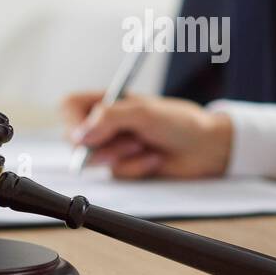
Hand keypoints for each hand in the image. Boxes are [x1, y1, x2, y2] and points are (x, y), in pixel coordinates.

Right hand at [61, 91, 232, 178]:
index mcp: (107, 101)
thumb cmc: (179, 121)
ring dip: (123, 155)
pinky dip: (136, 167)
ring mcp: (114, 145)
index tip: (86, 135)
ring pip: (96, 160)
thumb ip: (108, 118)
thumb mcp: (143, 112)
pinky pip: (117, 173)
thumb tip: (80, 135)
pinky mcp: (124, 166)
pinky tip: (154, 158)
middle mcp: (106, 123)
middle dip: (104, 144)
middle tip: (131, 140)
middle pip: (76, 139)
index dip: (73, 122)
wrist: (205, 147)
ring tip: (145, 145)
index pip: (70, 107)